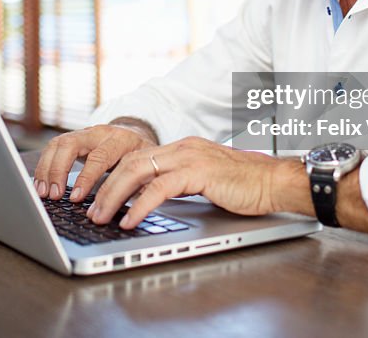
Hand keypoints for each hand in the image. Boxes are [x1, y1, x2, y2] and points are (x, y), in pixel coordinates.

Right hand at [33, 122, 157, 201]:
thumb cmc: (141, 157)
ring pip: (58, 144)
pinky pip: (53, 148)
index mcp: (120, 140)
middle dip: (59, 170)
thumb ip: (138, 186)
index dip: (86, 178)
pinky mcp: (72, 139)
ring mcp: (84, 133)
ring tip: (43, 193)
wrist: (136, 136)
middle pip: (71, 144)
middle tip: (55, 195)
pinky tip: (41, 185)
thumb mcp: (146, 169)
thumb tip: (131, 214)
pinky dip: (44, 166)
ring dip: (47, 169)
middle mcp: (99, 132)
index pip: (99, 156)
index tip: (76, 198)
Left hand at [86, 136, 284, 227]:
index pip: (136, 158)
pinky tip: (129, 220)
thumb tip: (152, 203)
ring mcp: (190, 157)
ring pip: (137, 171)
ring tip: (100, 217)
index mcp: (182, 148)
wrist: (278, 182)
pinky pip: (159, 188)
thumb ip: (181, 186)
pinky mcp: (200, 172)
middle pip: (129, 162)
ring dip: (113, 195)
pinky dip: (139, 205)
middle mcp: (182, 148)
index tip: (96, 198)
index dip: (112, 177)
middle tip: (89, 210)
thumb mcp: (206, 183)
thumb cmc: (247, 187)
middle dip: (104, 186)